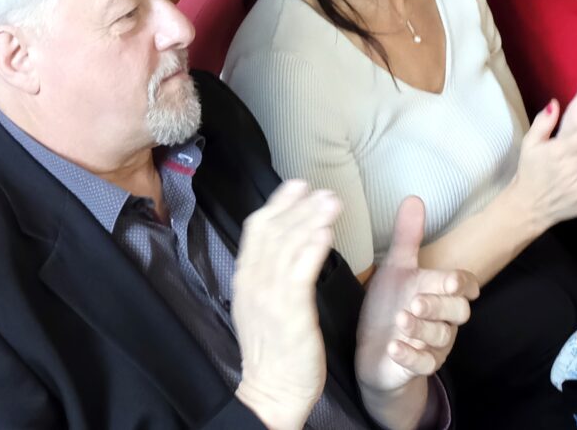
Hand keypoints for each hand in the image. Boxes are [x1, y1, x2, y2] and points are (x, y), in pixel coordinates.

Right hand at [231, 181, 342, 429]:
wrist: (272, 391)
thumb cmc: (274, 350)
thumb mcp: (261, 305)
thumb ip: (268, 275)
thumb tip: (283, 246)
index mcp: (246, 278)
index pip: (257, 229)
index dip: (277, 204)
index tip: (297, 185)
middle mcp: (254, 282)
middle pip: (273, 231)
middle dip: (298, 206)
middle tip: (322, 189)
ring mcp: (270, 296)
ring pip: (288, 245)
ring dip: (310, 218)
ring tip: (331, 201)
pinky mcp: (290, 312)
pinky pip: (300, 273)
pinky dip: (312, 248)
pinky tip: (326, 232)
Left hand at [354, 196, 474, 414]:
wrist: (375, 350)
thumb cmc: (389, 305)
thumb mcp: (395, 269)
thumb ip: (407, 238)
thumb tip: (415, 198)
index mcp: (439, 293)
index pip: (463, 286)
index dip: (461, 283)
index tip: (450, 280)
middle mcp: (443, 320)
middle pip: (457, 313)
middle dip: (439, 306)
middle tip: (416, 301)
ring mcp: (434, 345)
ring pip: (440, 338)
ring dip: (422, 329)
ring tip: (401, 320)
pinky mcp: (419, 367)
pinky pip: (422, 364)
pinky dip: (410, 356)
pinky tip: (394, 347)